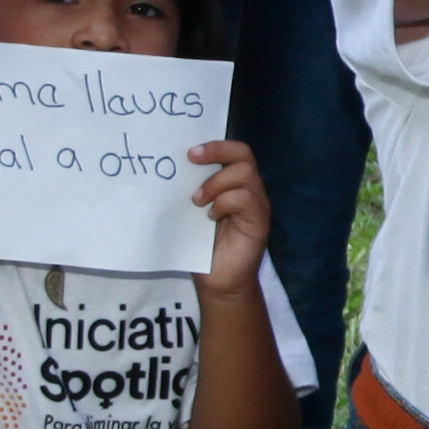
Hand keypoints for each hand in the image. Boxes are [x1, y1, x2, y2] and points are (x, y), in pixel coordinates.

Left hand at [189, 138, 268, 297]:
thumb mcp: (192, 213)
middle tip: (191, 161)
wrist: (217, 283)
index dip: (214, 145)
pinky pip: (247, 198)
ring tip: (197, 201)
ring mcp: (257, 204)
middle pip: (243, 154)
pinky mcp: (260, 221)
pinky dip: (225, 202)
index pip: (234, 151)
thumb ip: (190, 190)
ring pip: (245, 173)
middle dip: (216, 152)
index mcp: (233, 183)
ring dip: (216, 183)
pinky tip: (211, 217)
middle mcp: (249, 189)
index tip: (188, 152)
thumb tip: (168, 168)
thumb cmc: (201, 247)